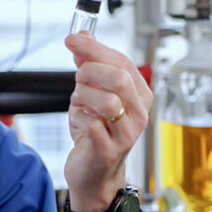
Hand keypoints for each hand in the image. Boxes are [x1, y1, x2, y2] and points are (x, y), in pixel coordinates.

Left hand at [63, 32, 152, 211]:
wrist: (93, 173)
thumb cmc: (95, 131)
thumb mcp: (92, 94)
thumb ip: (89, 66)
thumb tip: (80, 38)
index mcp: (139, 94)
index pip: (122, 61)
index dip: (94, 47)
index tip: (72, 39)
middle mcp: (139, 113)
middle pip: (118, 78)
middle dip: (89, 72)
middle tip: (78, 81)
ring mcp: (127, 133)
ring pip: (106, 101)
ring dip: (83, 97)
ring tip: (80, 105)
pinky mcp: (109, 150)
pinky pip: (91, 124)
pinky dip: (78, 118)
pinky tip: (79, 123)